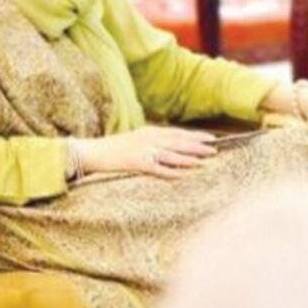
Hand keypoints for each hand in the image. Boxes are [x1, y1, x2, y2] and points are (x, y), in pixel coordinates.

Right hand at [76, 126, 216, 178]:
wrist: (93, 152)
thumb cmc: (114, 148)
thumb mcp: (136, 138)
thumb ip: (153, 140)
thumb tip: (170, 144)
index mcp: (150, 131)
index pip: (178, 133)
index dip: (195, 136)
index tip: (210, 138)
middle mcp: (149, 139)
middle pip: (179, 142)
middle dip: (198, 145)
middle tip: (215, 149)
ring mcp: (144, 151)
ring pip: (172, 154)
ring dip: (190, 158)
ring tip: (205, 161)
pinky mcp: (137, 163)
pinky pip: (158, 169)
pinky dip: (172, 172)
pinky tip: (184, 175)